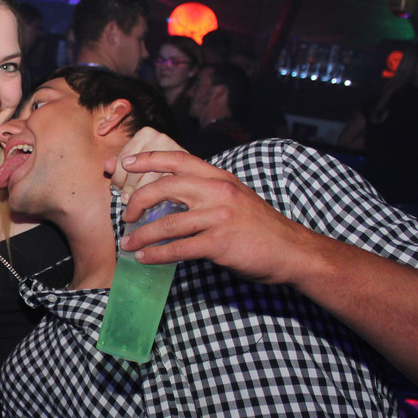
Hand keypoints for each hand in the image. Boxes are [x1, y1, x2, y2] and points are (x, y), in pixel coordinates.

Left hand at [105, 127, 185, 202]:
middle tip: (125, 200)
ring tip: (135, 207)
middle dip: (127, 188)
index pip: (124, 159)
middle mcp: (162, 139)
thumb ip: (118, 164)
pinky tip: (152, 204)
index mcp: (147, 133)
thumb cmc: (156, 169)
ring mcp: (176, 153)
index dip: (117, 178)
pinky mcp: (188, 171)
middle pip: (135, 170)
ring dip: (140, 196)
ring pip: (149, 181)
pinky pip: (165, 188)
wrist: (192, 174)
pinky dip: (157, 199)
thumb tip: (107, 166)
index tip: (117, 188)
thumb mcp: (135, 164)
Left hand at [118, 151, 315, 285]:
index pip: (177, 158)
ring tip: (127, 244)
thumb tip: (169, 194)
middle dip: (137, 200)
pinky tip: (145, 258)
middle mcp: (217, 192)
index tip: (125, 162)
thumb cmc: (259, 225)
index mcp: (219, 177)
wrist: (292, 250)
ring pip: (166, 223)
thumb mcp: (235, 196)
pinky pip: (179, 248)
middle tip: (126, 214)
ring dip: (141, 235)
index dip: (148, 158)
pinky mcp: (220, 243)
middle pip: (164, 187)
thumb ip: (206, 190)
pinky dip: (157, 254)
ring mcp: (219, 217)